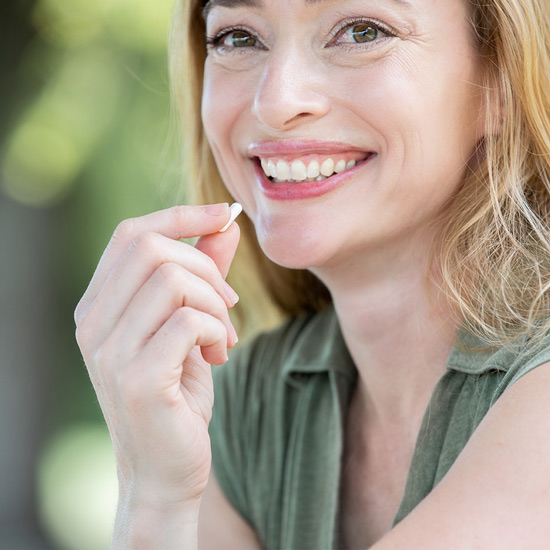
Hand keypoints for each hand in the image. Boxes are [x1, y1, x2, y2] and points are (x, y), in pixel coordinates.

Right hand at [74, 203, 238, 509]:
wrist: (166, 470)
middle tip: (228, 305)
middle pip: (152, 248)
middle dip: (207, 267)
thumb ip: (203, 273)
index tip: (225, 212)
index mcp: (99, 306)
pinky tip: (219, 355)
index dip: (181, 214)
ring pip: (173, 280)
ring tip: (224, 336)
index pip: (132, 234)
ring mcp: (109, 352)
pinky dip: (215, 330)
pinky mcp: (136, 379)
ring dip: (215, 303)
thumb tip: (225, 223)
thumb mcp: (191, 325)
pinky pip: (187, 321)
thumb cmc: (178, 393)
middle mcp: (92, 323)